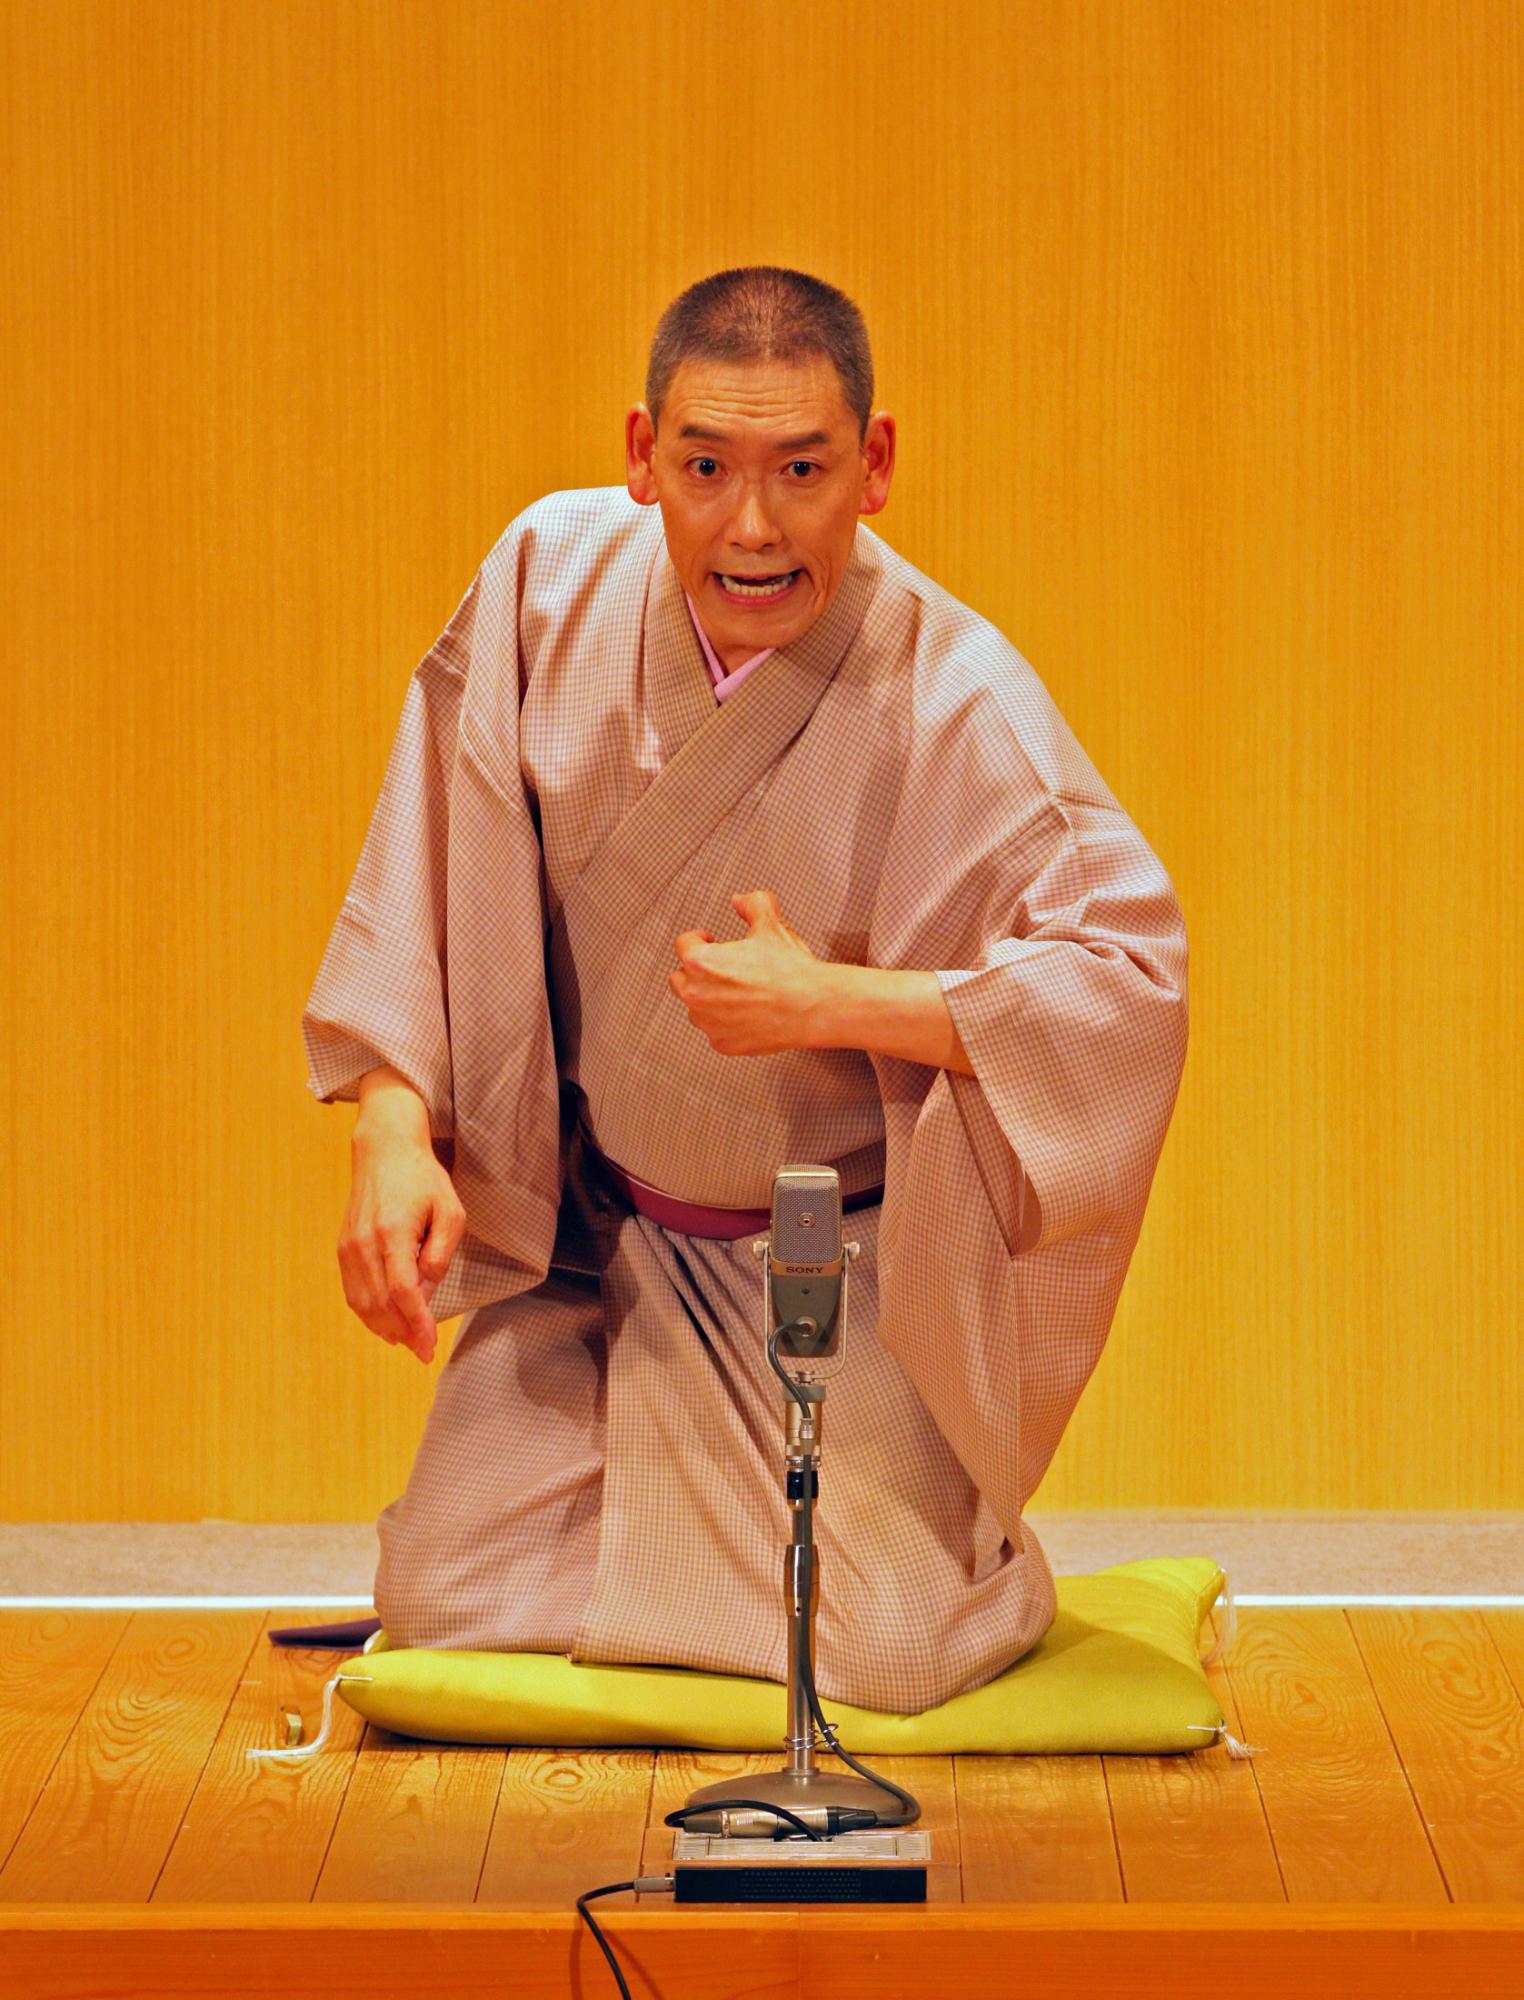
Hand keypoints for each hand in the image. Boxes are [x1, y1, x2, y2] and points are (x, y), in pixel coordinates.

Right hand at [338, 1128, 464, 1361]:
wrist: (384, 1152)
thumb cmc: (423, 1180)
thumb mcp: (449, 1210)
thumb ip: (441, 1252)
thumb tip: (427, 1289)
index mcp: (393, 1231)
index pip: (403, 1291)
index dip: (417, 1324)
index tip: (429, 1346)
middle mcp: (364, 1242)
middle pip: (381, 1304)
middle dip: (404, 1333)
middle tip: (424, 1349)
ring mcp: (349, 1247)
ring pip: (362, 1304)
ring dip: (385, 1328)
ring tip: (408, 1340)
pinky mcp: (343, 1249)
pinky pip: (352, 1292)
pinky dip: (368, 1314)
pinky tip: (387, 1323)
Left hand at [669, 888, 825, 1055]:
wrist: (811, 1006)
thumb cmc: (790, 970)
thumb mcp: (771, 925)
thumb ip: (752, 904)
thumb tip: (741, 900)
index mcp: (701, 962)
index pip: (683, 944)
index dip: (698, 938)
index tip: (709, 940)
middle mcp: (696, 994)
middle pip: (679, 978)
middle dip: (695, 971)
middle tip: (720, 968)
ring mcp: (708, 1023)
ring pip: (696, 1008)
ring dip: (709, 999)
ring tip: (737, 993)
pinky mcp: (723, 1044)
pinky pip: (715, 1031)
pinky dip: (726, 1024)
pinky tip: (747, 1014)